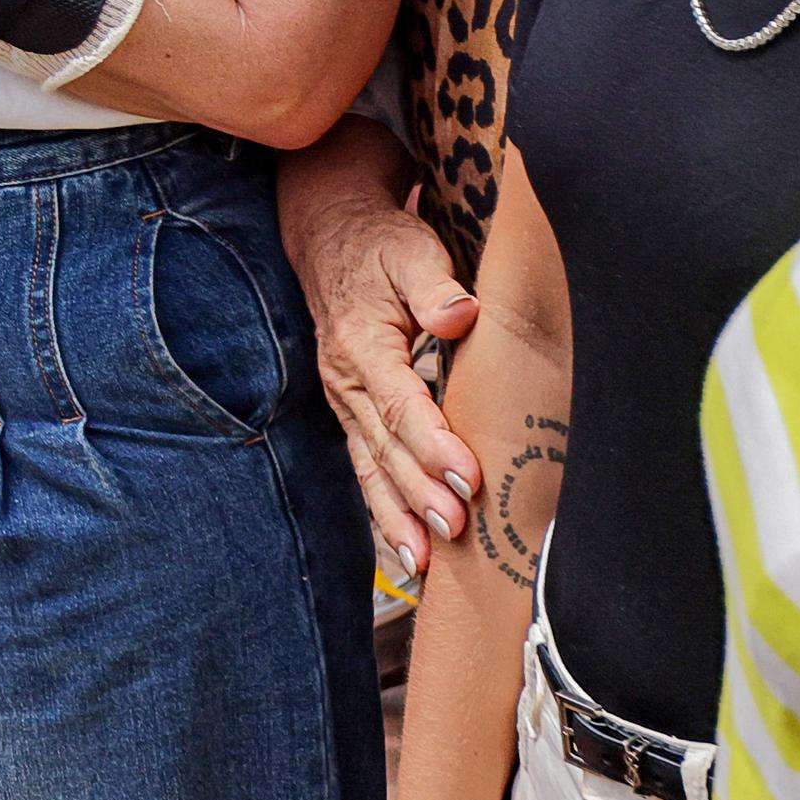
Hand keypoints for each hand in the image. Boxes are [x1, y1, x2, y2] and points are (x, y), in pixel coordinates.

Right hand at [288, 160, 481, 573]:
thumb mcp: (410, 250)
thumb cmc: (381, 246)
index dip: (434, 443)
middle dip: (421, 492)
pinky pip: (366, 469)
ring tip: (428, 560)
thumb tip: (460, 313)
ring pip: (372, 467)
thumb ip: (435, 284)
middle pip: (385, 446)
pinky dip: (385, 512)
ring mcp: (345, 401)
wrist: (331, 238)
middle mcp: (345, 381)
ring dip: (400, 514)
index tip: (468, 477)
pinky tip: (409, 551)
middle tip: (458, 529)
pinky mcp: (352, 414)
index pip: (401, 403)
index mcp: (362, 343)